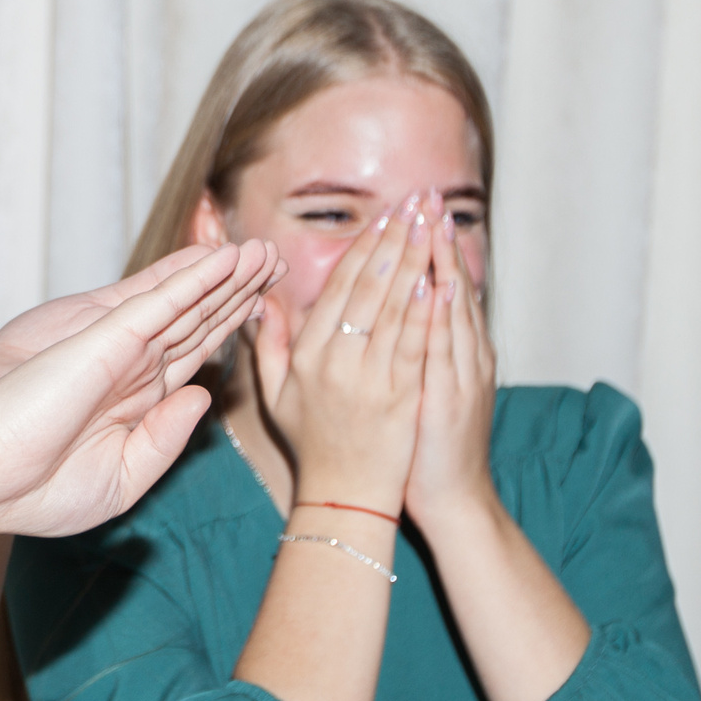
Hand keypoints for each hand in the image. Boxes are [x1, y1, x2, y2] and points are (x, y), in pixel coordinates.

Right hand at [0, 241, 282, 539]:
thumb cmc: (36, 490)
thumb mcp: (121, 480)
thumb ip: (165, 440)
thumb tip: (201, 396)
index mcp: (133, 403)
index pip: (192, 356)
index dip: (228, 329)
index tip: (263, 306)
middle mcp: (130, 368)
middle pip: (197, 320)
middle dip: (238, 291)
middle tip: (276, 260)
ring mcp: (119, 348)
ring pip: (186, 302)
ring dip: (226, 274)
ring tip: (264, 248)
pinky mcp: (107, 336)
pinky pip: (161, 300)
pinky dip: (193, 276)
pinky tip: (225, 256)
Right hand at [247, 191, 438, 513]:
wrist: (345, 498)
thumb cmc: (313, 445)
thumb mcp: (276, 397)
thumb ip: (270, 346)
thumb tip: (261, 301)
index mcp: (306, 357)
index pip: (338, 289)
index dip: (363, 248)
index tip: (383, 217)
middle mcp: (335, 362)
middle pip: (369, 287)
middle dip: (395, 239)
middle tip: (415, 202)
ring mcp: (370, 379)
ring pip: (395, 308)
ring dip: (416, 261)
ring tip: (432, 225)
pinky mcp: (401, 397)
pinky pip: (414, 343)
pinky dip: (427, 309)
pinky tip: (439, 277)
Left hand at [403, 205, 499, 529]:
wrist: (452, 498)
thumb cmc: (423, 447)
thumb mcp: (417, 389)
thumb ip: (405, 348)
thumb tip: (393, 317)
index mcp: (449, 350)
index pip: (437, 287)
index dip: (426, 248)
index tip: (413, 208)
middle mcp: (462, 355)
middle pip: (449, 286)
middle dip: (436, 241)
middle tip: (428, 196)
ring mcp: (461, 374)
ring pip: (453, 310)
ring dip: (443, 265)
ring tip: (433, 222)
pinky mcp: (452, 398)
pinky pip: (446, 352)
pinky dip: (444, 318)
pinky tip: (438, 286)